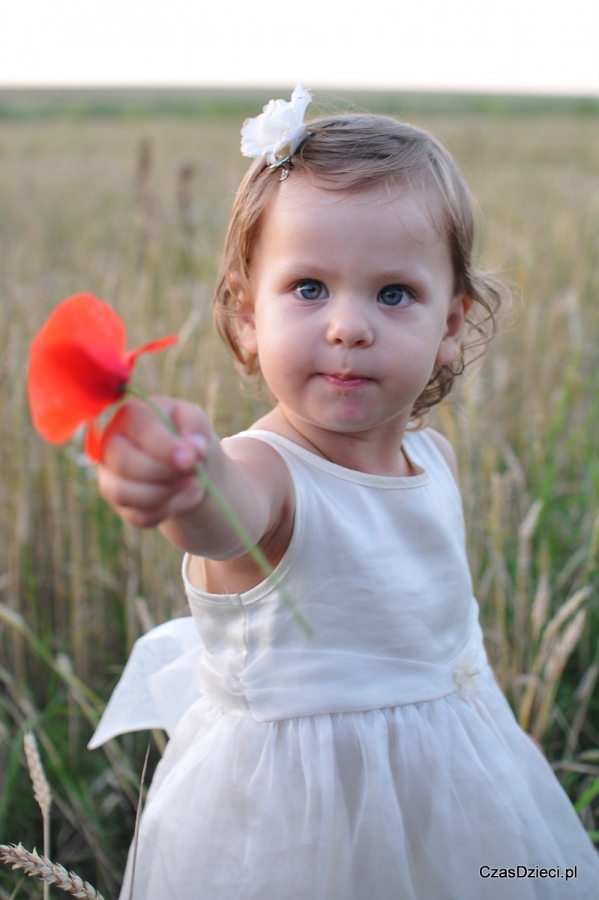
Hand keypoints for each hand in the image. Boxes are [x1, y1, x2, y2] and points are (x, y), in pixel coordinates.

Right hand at [97, 397, 210, 527]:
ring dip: (163, 494)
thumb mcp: (194, 420)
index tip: (190, 459)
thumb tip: (195, 448)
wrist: (183, 462)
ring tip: (187, 483)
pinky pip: (137, 515)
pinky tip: (175, 497)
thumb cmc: (183, 434)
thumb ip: (195, 426)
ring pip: (123, 494)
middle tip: (192, 471)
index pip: (140, 429)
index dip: (164, 447)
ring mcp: (109, 474)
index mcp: (129, 415)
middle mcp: (110, 443)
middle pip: (125, 463)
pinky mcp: (118, 501)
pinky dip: (163, 511)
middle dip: (164, 473)